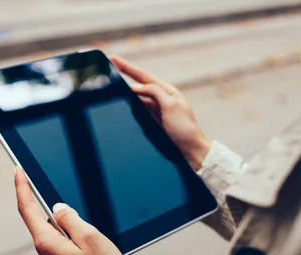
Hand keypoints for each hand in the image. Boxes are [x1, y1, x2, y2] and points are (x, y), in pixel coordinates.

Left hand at [15, 166, 122, 254]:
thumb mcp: (90, 236)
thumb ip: (70, 218)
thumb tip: (57, 210)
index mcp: (46, 244)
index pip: (28, 209)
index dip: (22, 188)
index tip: (18, 171)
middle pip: (46, 227)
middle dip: (64, 222)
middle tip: (88, 232)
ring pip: (57, 242)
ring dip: (72, 239)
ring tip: (95, 252)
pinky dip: (74, 252)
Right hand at [110, 55, 211, 170]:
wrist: (191, 151)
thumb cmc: (184, 128)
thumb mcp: (170, 106)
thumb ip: (154, 92)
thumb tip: (135, 86)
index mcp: (167, 91)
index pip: (143, 76)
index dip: (127, 67)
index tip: (113, 58)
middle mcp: (161, 98)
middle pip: (139, 84)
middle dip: (124, 74)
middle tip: (109, 64)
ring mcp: (157, 110)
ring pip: (137, 97)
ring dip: (125, 91)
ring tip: (111, 83)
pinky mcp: (153, 121)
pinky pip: (138, 110)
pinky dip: (130, 105)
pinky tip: (122, 103)